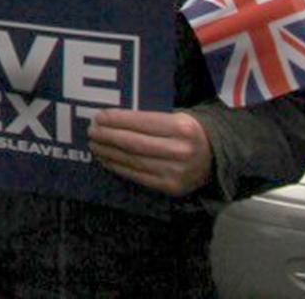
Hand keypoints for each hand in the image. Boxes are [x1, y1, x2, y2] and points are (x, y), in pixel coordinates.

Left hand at [88, 109, 212, 195]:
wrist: (213, 157)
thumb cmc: (185, 131)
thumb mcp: (174, 117)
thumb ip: (147, 118)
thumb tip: (109, 119)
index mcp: (181, 127)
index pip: (141, 122)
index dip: (116, 120)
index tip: (98, 117)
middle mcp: (180, 151)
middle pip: (134, 143)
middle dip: (107, 137)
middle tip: (91, 131)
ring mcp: (176, 172)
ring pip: (133, 161)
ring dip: (108, 153)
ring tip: (94, 145)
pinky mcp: (171, 187)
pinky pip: (138, 176)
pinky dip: (119, 167)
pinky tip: (107, 160)